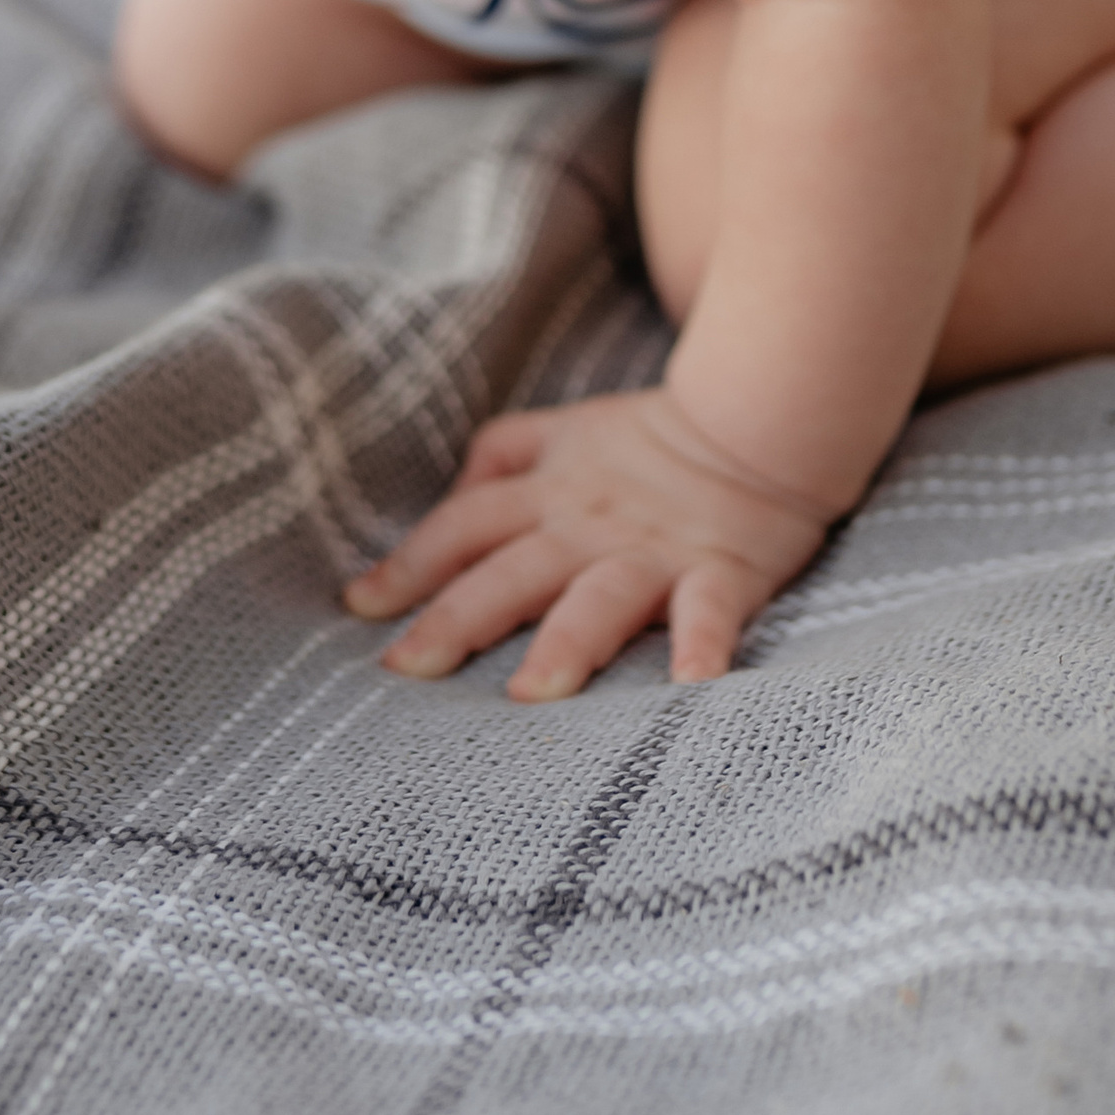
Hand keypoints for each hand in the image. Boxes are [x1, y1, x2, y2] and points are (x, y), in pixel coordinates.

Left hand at [342, 387, 830, 700]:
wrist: (756, 422)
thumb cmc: (648, 441)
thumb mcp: (561, 429)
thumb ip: (500, 458)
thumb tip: (447, 498)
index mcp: (547, 493)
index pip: (463, 526)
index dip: (409, 563)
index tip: (359, 608)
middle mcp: (588, 526)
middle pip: (511, 570)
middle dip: (456, 617)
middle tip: (405, 667)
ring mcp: (653, 552)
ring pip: (600, 596)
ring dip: (567, 642)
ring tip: (532, 692)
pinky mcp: (722, 572)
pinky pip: (711, 612)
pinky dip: (704, 647)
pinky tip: (692, 688)